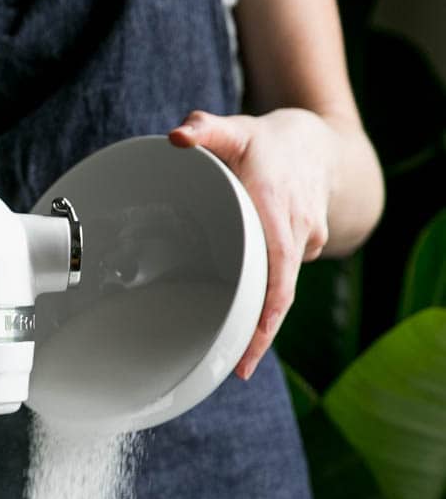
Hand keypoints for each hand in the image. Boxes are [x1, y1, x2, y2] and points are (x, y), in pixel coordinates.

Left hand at [168, 108, 333, 378]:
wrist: (320, 141)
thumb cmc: (273, 141)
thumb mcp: (238, 130)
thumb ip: (206, 130)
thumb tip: (177, 136)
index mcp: (278, 214)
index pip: (277, 282)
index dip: (265, 323)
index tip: (248, 355)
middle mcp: (297, 235)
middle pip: (279, 298)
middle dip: (258, 337)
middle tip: (235, 369)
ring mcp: (305, 244)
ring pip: (279, 289)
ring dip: (257, 316)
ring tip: (232, 348)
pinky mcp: (304, 250)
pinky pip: (281, 279)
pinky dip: (263, 295)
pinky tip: (242, 313)